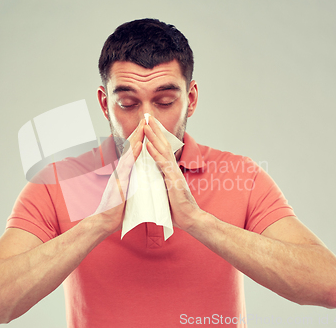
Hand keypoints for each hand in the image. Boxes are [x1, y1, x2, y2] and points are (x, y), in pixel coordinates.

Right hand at [91, 119, 144, 234]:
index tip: (147, 127)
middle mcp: (121, 170)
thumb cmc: (117, 208)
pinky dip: (133, 154)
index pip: (133, 152)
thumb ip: (132, 180)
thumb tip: (139, 175)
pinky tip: (139, 145)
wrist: (105, 221)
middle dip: (138, 133)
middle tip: (145, 119)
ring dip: (136, 138)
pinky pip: (127, 166)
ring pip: (129, 153)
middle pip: (130, 148)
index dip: (139, 139)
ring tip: (143, 126)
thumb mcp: (128, 190)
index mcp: (125, 172)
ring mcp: (119, 175)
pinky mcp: (119, 182)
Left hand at [143, 116, 200, 230]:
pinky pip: (162, 164)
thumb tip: (155, 177)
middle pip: (163, 144)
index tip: (149, 124)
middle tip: (147, 116)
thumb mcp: (167, 191)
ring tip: (145, 125)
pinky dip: (154, 154)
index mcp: (170, 170)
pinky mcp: (172, 180)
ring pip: (162, 150)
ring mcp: (173, 173)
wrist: (190, 219)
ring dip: (153, 137)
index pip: (162, 149)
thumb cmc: (178, 208)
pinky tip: (148, 145)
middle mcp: (172, 168)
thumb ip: (162, 181)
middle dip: (155, 130)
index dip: (156, 136)